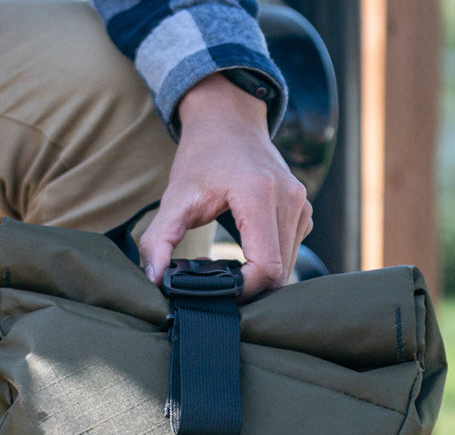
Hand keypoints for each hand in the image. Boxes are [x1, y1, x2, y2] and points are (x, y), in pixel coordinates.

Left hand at [138, 73, 311, 298]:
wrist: (229, 121)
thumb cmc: (201, 158)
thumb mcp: (173, 199)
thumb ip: (158, 241)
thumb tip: (154, 281)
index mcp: (260, 194)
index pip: (266, 267)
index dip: (241, 290)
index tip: (214, 291)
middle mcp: (290, 199)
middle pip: (279, 273)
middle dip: (247, 289)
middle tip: (214, 285)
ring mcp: (302, 205)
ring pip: (287, 267)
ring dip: (257, 279)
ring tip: (224, 271)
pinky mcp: (303, 211)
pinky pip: (290, 253)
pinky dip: (267, 265)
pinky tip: (241, 258)